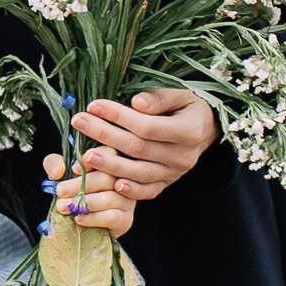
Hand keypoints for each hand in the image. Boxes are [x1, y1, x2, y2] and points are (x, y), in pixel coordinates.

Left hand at [43, 150, 134, 239]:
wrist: (77, 225)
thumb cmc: (71, 192)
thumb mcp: (59, 174)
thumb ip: (54, 165)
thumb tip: (58, 171)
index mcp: (110, 161)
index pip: (109, 154)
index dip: (92, 160)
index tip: (73, 169)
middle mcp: (124, 178)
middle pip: (108, 178)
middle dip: (82, 184)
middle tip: (60, 190)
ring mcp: (127, 200)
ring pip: (110, 198)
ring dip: (85, 202)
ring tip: (63, 206)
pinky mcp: (126, 219)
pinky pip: (112, 217)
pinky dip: (93, 217)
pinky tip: (78, 218)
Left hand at [70, 90, 217, 201]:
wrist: (205, 130)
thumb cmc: (188, 108)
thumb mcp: (181, 95)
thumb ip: (159, 98)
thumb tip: (136, 103)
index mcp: (189, 131)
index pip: (147, 126)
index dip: (119, 116)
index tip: (93, 105)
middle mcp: (183, 156)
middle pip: (138, 149)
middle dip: (105, 135)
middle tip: (79, 122)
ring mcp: (175, 173)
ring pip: (140, 173)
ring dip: (110, 165)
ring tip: (85, 155)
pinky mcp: (167, 184)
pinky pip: (148, 191)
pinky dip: (129, 190)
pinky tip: (111, 183)